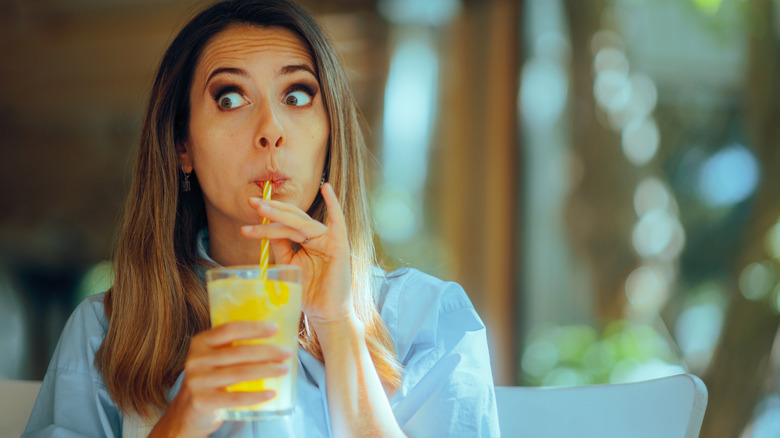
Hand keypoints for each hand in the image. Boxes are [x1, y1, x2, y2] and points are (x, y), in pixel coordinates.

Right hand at [151, 321, 289, 436]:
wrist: (188, 411)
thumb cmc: (210, 379)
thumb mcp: (214, 358)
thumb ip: (232, 346)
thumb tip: (272, 336)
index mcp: (200, 343)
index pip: (229, 329)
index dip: (254, 328)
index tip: (275, 328)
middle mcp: (196, 360)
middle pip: (238, 352)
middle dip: (267, 351)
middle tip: (286, 353)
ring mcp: (198, 381)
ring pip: (239, 373)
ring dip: (266, 370)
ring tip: (284, 369)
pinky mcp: (203, 401)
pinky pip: (235, 398)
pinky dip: (256, 396)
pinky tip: (271, 393)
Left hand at [241, 183, 354, 326]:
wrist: (326, 314)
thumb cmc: (309, 293)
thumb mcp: (289, 266)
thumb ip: (280, 247)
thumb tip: (265, 229)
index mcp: (307, 241)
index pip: (285, 225)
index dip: (266, 220)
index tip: (246, 220)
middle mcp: (318, 237)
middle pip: (292, 219)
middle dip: (270, 211)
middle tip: (251, 203)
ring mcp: (329, 240)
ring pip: (301, 223)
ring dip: (280, 214)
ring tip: (261, 209)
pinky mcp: (339, 245)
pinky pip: (338, 221)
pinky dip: (334, 204)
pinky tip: (327, 188)